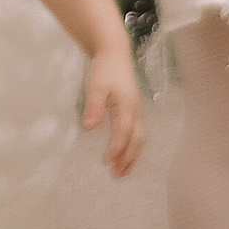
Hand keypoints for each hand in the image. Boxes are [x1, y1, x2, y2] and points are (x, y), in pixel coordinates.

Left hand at [81, 41, 142, 178]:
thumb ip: (93, 106)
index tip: (106, 162)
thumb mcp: (96, 85)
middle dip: (128, 159)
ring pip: (140, 138)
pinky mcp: (134, 109)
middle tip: (118, 175)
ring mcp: (137, 110)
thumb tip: (89, 128)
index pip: (124, 132)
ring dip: (132, 156)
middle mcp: (136, 110)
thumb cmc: (105, 68)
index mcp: (128, 106)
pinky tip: (125, 154)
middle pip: (137, 140)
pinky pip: (137, 133)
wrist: (115, 53)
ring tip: (123, 171)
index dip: (116, 149)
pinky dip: (133, 146)